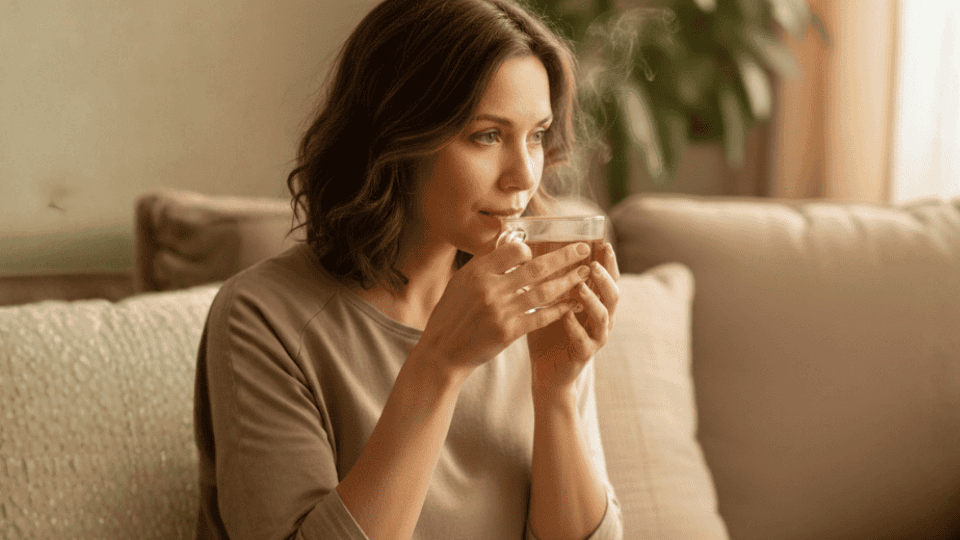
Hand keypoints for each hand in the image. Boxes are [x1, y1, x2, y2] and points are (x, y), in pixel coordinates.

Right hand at [415, 238, 593, 381]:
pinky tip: (573, 304)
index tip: (544, 250)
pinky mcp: (508, 331)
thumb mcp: (461, 282)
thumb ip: (485, 266)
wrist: (442, 351)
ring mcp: (500, 310)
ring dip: (568, 281)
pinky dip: (559, 309)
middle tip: (584, 249)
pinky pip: (541, 316)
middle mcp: (489, 288)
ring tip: (585, 274)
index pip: (515, 251)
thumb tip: (510, 246)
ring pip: (544, 291)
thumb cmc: (452, 315)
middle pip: (536, 268)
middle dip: (564, 257)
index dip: (533, 249)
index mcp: (477, 272)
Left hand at [527, 242, 619, 394]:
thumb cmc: (548, 330)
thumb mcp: (549, 300)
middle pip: (613, 294)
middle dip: (605, 277)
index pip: (608, 278)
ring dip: (592, 299)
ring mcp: (596, 336)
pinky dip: (575, 327)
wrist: (547, 369)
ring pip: (603, 316)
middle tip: (593, 263)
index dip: (608, 262)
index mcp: (596, 302)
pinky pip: (584, 340)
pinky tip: (565, 316)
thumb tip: (538, 248)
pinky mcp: (584, 353)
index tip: (603, 243)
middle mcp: (602, 318)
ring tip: (579, 286)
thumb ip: (551, 279)